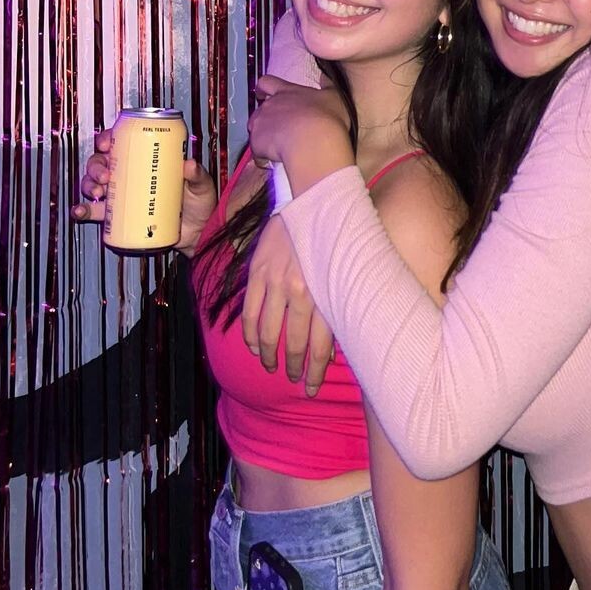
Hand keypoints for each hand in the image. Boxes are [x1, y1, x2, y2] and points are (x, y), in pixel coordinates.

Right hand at [72, 126, 218, 255]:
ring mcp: (123, 195)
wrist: (198, 233)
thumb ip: (197, 175)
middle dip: (96, 166)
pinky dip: (83, 210)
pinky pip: (95, 212)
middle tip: (105, 176)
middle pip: (102, 162)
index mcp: (146, 160)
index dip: (107, 138)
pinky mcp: (119, 216)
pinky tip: (79, 211)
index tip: (105, 143)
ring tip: (99, 193)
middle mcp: (130, 175)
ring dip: (89, 185)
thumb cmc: (199, 203)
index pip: (120, 142)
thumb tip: (189, 165)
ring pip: (94, 184)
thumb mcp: (201, 185)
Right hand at [242, 214, 335, 394]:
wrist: (311, 200)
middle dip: (294, 368)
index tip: (310, 389)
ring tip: (272, 366)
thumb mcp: (342, 273)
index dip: (314, 373)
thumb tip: (335, 348)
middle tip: (294, 381)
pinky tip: (253, 346)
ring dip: (269, 356)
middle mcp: (302, 291)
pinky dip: (249, 335)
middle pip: (295, 344)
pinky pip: (248, 313)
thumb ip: (337, 308)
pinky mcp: (257, 273)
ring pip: (268, 333)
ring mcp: (277, 282)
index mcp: (327, 294)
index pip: (321, 346)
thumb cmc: (333, 240)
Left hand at [248, 75, 353, 193]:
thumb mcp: (335, 97)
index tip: (264, 92)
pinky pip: (257, 152)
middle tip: (282, 129)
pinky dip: (264, 157)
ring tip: (281, 148)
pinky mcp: (256, 143)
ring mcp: (260, 124)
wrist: (314, 141)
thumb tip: (326, 76)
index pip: (267, 82)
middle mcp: (270, 105)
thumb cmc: (327, 118)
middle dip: (267, 119)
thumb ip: (328, 85)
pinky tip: (278, 162)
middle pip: (259, 109)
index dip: (264, 88)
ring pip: (255, 130)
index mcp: (286, 91)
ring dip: (264, 137)